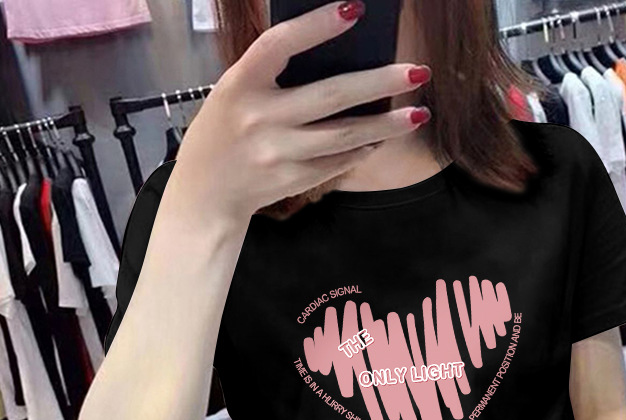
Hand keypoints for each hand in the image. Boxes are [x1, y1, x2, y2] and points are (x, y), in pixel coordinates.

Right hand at [171, 0, 432, 225]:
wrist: (206, 194)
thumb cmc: (223, 132)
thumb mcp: (233, 93)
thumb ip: (272, 76)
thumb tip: (338, 57)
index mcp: (239, 85)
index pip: (279, 45)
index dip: (317, 25)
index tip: (356, 8)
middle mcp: (260, 119)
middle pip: (331, 96)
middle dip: (380, 82)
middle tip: (420, 71)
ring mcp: (279, 154)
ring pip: (344, 135)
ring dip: (386, 125)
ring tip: (418, 114)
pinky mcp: (294, 180)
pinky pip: (338, 161)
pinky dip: (363, 149)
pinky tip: (383, 138)